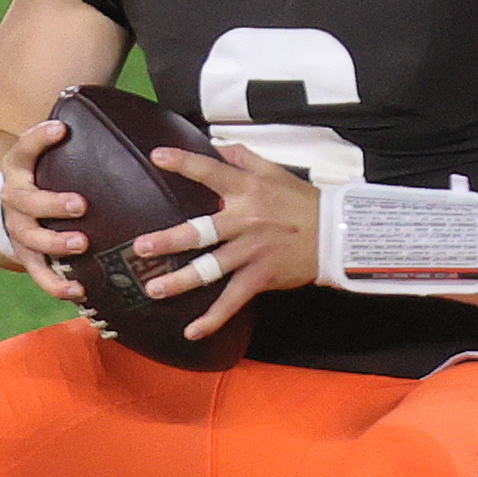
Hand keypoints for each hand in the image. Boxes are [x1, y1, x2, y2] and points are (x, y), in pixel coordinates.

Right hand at [0, 119, 87, 302]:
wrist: (16, 207)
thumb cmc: (50, 174)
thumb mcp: (56, 154)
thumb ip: (84, 136)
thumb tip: (135, 117)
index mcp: (19, 168)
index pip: (24, 148)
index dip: (39, 138)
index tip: (61, 128)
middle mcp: (14, 199)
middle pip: (25, 201)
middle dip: (52, 203)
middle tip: (80, 204)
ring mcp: (19, 231)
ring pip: (30, 239)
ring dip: (55, 243)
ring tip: (82, 244)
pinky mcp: (29, 258)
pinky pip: (39, 274)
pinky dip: (56, 285)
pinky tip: (80, 291)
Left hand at [133, 145, 321, 339]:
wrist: (336, 235)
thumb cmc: (304, 203)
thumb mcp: (276, 172)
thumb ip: (244, 157)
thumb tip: (218, 145)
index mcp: (248, 190)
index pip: (211, 172)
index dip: (184, 163)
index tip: (157, 157)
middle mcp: (246, 221)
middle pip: (201, 231)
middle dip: (169, 240)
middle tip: (141, 247)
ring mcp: (252, 251)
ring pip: (211, 269)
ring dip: (181, 281)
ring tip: (154, 289)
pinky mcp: (261, 277)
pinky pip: (233, 300)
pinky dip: (214, 318)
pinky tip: (193, 331)